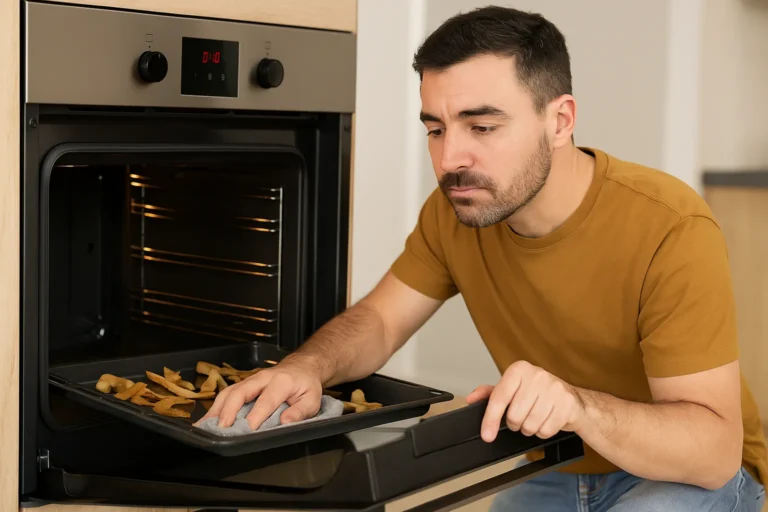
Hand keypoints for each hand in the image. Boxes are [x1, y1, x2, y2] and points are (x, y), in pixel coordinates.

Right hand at [197, 360, 322, 429]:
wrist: (301, 368)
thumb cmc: (305, 385)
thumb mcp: (311, 400)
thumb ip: (299, 412)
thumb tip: (285, 422)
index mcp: (281, 382)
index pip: (266, 400)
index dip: (256, 415)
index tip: (248, 429)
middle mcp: (262, 378)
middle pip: (240, 392)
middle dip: (228, 411)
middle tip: (221, 429)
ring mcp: (251, 380)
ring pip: (229, 392)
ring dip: (217, 409)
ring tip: (207, 427)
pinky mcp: (244, 384)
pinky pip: (227, 394)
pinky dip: (216, 407)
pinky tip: (208, 421)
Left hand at [467, 361, 584, 441]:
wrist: (572, 399)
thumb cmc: (538, 393)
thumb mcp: (513, 389)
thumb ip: (491, 393)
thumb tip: (471, 398)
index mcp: (519, 369)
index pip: (499, 398)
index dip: (490, 419)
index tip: (487, 435)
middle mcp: (537, 376)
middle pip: (514, 416)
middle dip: (515, 424)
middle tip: (522, 417)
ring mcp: (554, 389)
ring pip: (529, 425)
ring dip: (529, 429)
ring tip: (534, 418)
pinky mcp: (567, 404)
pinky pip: (546, 431)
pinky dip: (543, 432)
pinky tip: (547, 420)